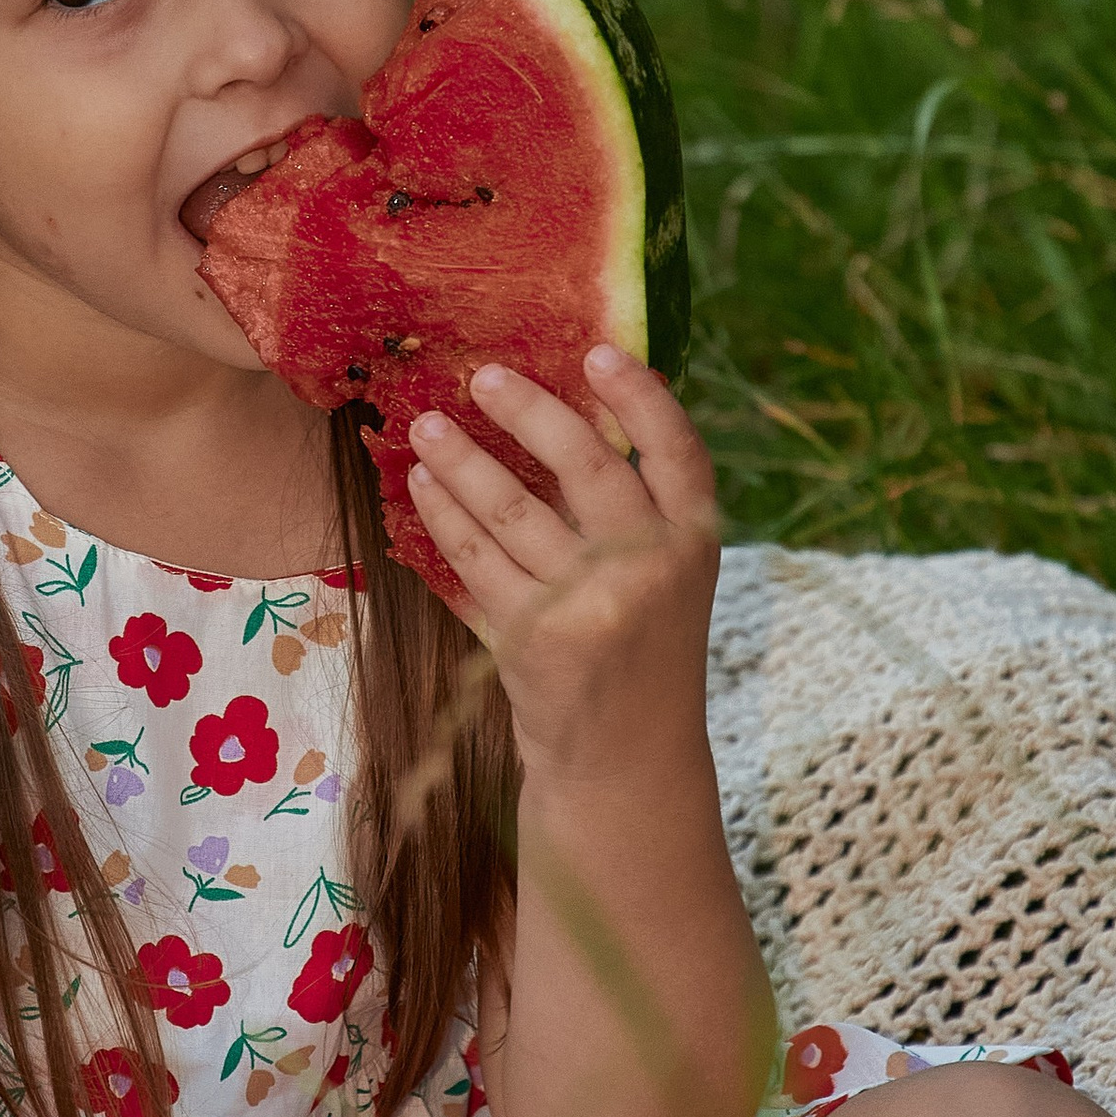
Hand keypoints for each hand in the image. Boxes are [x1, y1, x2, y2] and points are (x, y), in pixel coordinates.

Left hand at [404, 347, 720, 791]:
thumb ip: (638, 509)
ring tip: (426, 428)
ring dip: (461, 462)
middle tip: (482, 376)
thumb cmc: (642, 652)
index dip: (641, 397)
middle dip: (528, 412)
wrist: (626, 765)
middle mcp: (650, 571)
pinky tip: (419, 489)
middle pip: (587, 466)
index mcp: (695, 545)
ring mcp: (589, 607)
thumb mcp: (669, 579)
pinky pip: (473, 562)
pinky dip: (441, 520)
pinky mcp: (530, 641)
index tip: (598, 351)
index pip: (678, 451)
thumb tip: (568, 405)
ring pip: (511, 511)